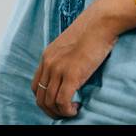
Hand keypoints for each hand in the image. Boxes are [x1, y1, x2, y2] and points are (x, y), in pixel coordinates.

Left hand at [31, 0, 135, 117]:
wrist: (100, 22)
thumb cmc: (91, 33)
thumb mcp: (70, 46)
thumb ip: (65, 60)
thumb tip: (70, 76)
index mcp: (47, 56)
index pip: (36, 86)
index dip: (44, 99)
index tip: (57, 104)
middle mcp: (49, 63)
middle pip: (40, 97)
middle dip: (51, 110)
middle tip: (65, 112)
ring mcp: (58, 69)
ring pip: (50, 102)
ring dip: (60, 112)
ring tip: (73, 110)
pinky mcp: (71, 74)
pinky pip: (62, 101)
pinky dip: (67, 111)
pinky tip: (77, 108)